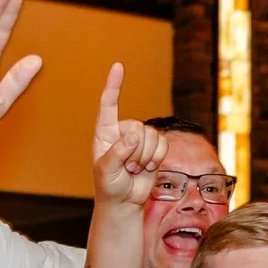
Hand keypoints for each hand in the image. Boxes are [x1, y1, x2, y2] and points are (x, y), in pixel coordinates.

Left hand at [92, 63, 167, 208]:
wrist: (124, 201)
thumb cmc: (109, 186)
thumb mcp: (106, 171)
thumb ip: (117, 153)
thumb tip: (133, 137)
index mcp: (104, 132)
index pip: (109, 104)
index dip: (114, 85)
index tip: (118, 66)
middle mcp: (122, 131)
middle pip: (139, 128)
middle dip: (136, 152)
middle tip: (126, 168)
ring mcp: (139, 138)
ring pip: (152, 136)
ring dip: (146, 157)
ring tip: (134, 169)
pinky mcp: (154, 147)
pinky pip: (163, 144)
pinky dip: (157, 158)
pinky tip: (147, 168)